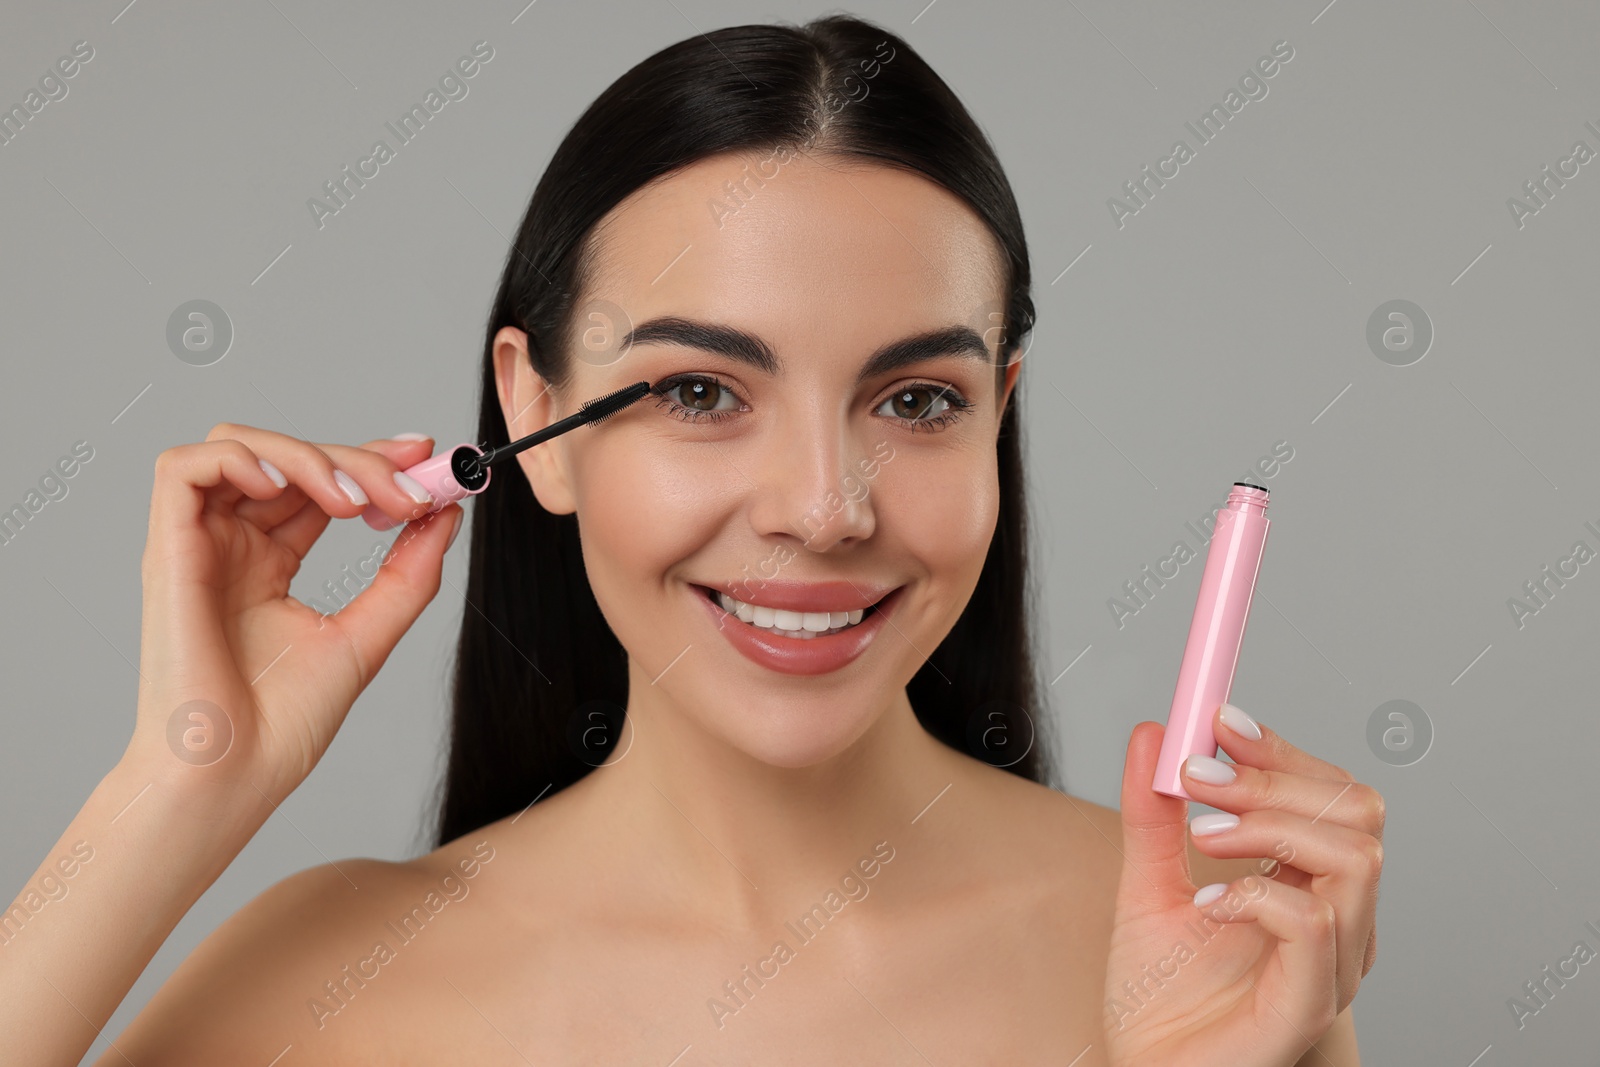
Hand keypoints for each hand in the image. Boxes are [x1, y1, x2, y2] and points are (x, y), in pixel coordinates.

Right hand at [125, 424, 462, 804]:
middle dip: (359, 460)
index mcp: (269, 563)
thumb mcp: (367, 634)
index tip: (427, 457)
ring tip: (355, 501)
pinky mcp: (166, 547)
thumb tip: (446, 514)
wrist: (235, 773)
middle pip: (291, 458)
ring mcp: (198, 544)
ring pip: (240, 446)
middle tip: (411, 490)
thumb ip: (408, 574)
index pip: (320, 484)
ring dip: (308, 455)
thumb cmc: (283, 724)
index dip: (370, 458)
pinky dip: (241, 458)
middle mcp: (232, 546)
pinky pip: (183, 466)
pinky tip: (286, 488)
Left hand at [1101, 707, 1383, 1066]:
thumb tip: (1153, 733)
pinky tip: (1208, 900)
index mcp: (1308, 884)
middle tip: (1197, 780)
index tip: (1217, 721)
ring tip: (1205, 838)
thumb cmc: (1159, 995)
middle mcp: (1336, 918)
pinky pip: (1315, 925)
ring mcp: (1331, 963)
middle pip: (1357, 811)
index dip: (1281, 748)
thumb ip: (1149, 812)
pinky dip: (1257, 893)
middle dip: (1274, 778)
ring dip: (1271, 826)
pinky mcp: (1309, 1003)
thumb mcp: (1144, 882)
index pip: (1331, 792)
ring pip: (1353, 858)